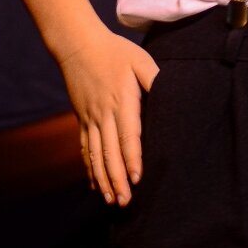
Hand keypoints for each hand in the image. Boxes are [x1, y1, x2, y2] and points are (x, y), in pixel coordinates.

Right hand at [56, 27, 159, 204]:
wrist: (78, 44)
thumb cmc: (115, 51)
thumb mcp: (140, 60)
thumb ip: (155, 79)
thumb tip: (169, 96)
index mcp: (122, 101)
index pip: (128, 136)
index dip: (132, 159)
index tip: (137, 179)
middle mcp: (104, 114)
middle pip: (110, 152)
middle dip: (117, 179)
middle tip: (125, 202)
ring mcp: (90, 118)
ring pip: (96, 155)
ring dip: (103, 179)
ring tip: (110, 201)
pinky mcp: (82, 119)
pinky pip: (85, 148)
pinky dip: (89, 168)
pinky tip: (94, 184)